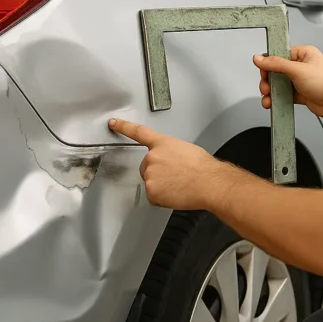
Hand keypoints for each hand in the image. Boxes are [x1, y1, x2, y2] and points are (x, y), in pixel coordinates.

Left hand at [108, 119, 242, 209]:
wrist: (209, 183)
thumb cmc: (203, 168)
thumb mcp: (186, 150)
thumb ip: (170, 152)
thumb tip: (169, 161)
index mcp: (162, 143)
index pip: (139, 132)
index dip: (124, 127)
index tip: (113, 123)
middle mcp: (152, 157)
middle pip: (146, 166)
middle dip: (157, 172)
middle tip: (175, 176)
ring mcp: (150, 174)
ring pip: (151, 182)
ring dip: (161, 186)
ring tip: (179, 184)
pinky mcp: (151, 190)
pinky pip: (154, 197)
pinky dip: (163, 198)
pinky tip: (176, 193)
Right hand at [254, 45, 322, 120]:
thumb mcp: (298, 70)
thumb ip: (276, 64)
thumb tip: (260, 58)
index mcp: (303, 54)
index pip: (279, 54)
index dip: (269, 62)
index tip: (262, 70)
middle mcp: (301, 66)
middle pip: (276, 70)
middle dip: (268, 80)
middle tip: (266, 87)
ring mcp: (300, 80)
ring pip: (279, 84)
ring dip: (271, 91)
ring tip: (268, 97)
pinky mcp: (300, 93)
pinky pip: (283, 95)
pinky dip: (276, 99)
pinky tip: (272, 102)